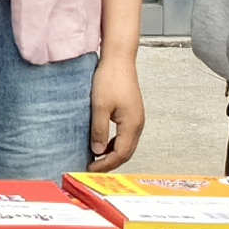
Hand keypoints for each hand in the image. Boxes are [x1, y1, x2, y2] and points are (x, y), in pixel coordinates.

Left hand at [88, 50, 146, 166]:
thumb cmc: (110, 79)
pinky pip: (125, 135)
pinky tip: (102, 144)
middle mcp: (138, 124)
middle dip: (110, 163)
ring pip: (126, 145)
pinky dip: (114, 144)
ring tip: (96, 159)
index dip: (106, 165)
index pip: (121, 154)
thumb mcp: (100, 107)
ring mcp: (136, 119)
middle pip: (126, 152)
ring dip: (112, 154)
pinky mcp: (131, 113)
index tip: (90, 169)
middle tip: (93, 169)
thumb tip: (97, 152)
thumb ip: (99, 131)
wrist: (119, 59)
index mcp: (132, 124)